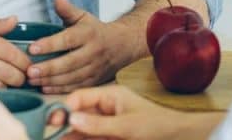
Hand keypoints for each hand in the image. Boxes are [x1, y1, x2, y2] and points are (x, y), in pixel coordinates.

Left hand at [26, 0, 128, 92]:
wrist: (123, 45)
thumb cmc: (96, 30)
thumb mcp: (83, 16)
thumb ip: (68, 10)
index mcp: (89, 34)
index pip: (67, 40)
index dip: (49, 44)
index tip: (31, 48)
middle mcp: (93, 52)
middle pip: (69, 63)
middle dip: (48, 68)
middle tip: (29, 71)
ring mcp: (95, 68)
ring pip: (72, 77)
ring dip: (51, 81)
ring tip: (32, 80)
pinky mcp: (95, 81)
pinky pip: (76, 87)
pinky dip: (60, 89)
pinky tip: (44, 88)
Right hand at [64, 85, 212, 139]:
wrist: (180, 136)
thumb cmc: (158, 126)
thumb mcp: (127, 126)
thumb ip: (98, 125)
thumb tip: (71, 119)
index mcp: (111, 96)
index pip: (81, 97)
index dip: (66, 107)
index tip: (54, 119)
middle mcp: (107, 108)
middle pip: (79, 115)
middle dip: (64, 123)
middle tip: (50, 132)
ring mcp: (109, 124)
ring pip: (83, 130)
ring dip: (71, 135)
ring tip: (55, 138)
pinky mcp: (112, 137)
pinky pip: (92, 138)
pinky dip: (81, 139)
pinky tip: (69, 139)